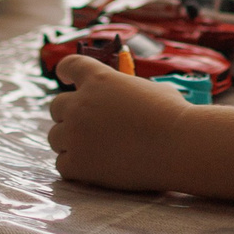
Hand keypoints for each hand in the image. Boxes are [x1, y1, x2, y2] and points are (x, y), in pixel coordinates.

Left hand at [46, 54, 195, 191]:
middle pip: (56, 107)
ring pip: (55, 137)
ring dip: (69, 141)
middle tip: (86, 126)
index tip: (64, 77)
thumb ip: (130, 89)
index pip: (70, 66)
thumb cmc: (173, 115)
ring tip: (92, 149)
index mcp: (98, 79)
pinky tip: (91, 168)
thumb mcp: (151, 88)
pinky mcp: (78, 163)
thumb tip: (131, 96)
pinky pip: (62, 164)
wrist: (179, 146)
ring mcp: (76, 134)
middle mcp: (80, 104)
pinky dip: (74, 167)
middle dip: (69, 115)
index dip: (65, 71)